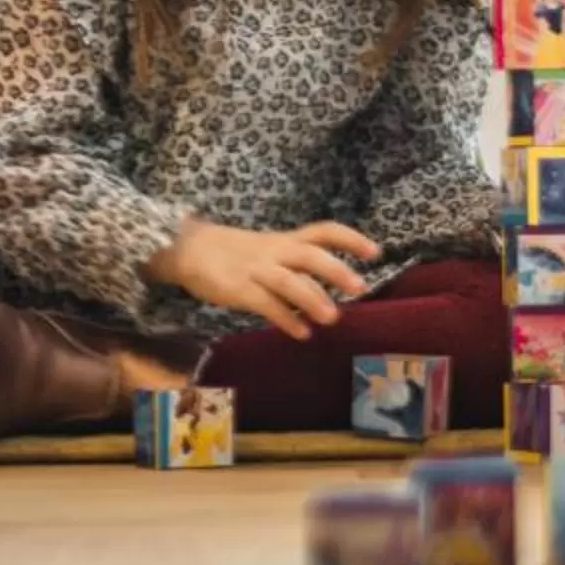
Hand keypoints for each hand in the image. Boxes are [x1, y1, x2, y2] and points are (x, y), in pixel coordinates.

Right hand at [145, 218, 377, 339]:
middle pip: (310, 255)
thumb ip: (294, 265)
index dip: (350, 240)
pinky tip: (302, 333)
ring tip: (332, 318)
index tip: (375, 252)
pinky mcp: (239, 290)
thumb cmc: (234, 252)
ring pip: (290, 281)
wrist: (188, 249)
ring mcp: (256, 270)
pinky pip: (267, 305)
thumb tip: (328, 288)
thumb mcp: (268, 249)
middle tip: (360, 287)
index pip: (323, 231)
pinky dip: (286, 320)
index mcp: (285, 240)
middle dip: (336, 270)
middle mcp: (275, 252)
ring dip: (313, 300)